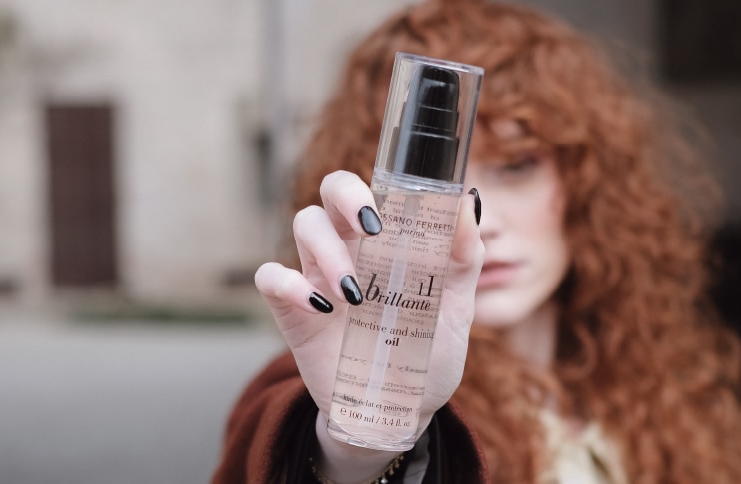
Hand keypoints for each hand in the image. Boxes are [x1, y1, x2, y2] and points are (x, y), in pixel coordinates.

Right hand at [254, 170, 483, 479]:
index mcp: (386, 242)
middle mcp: (349, 249)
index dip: (376, 182)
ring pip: (305, 225)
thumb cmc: (427, 356)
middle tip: (372, 229)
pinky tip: (322, 308)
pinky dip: (289, 283)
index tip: (393, 209)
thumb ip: (463, 259)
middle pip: (329, 192)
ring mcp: (318, 277)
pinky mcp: (294, 311)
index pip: (371, 189)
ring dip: (328, 250)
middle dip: (346, 196)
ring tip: (356, 293)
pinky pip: (272, 277)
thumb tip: (469, 201)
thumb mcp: (456, 310)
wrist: (396, 413)